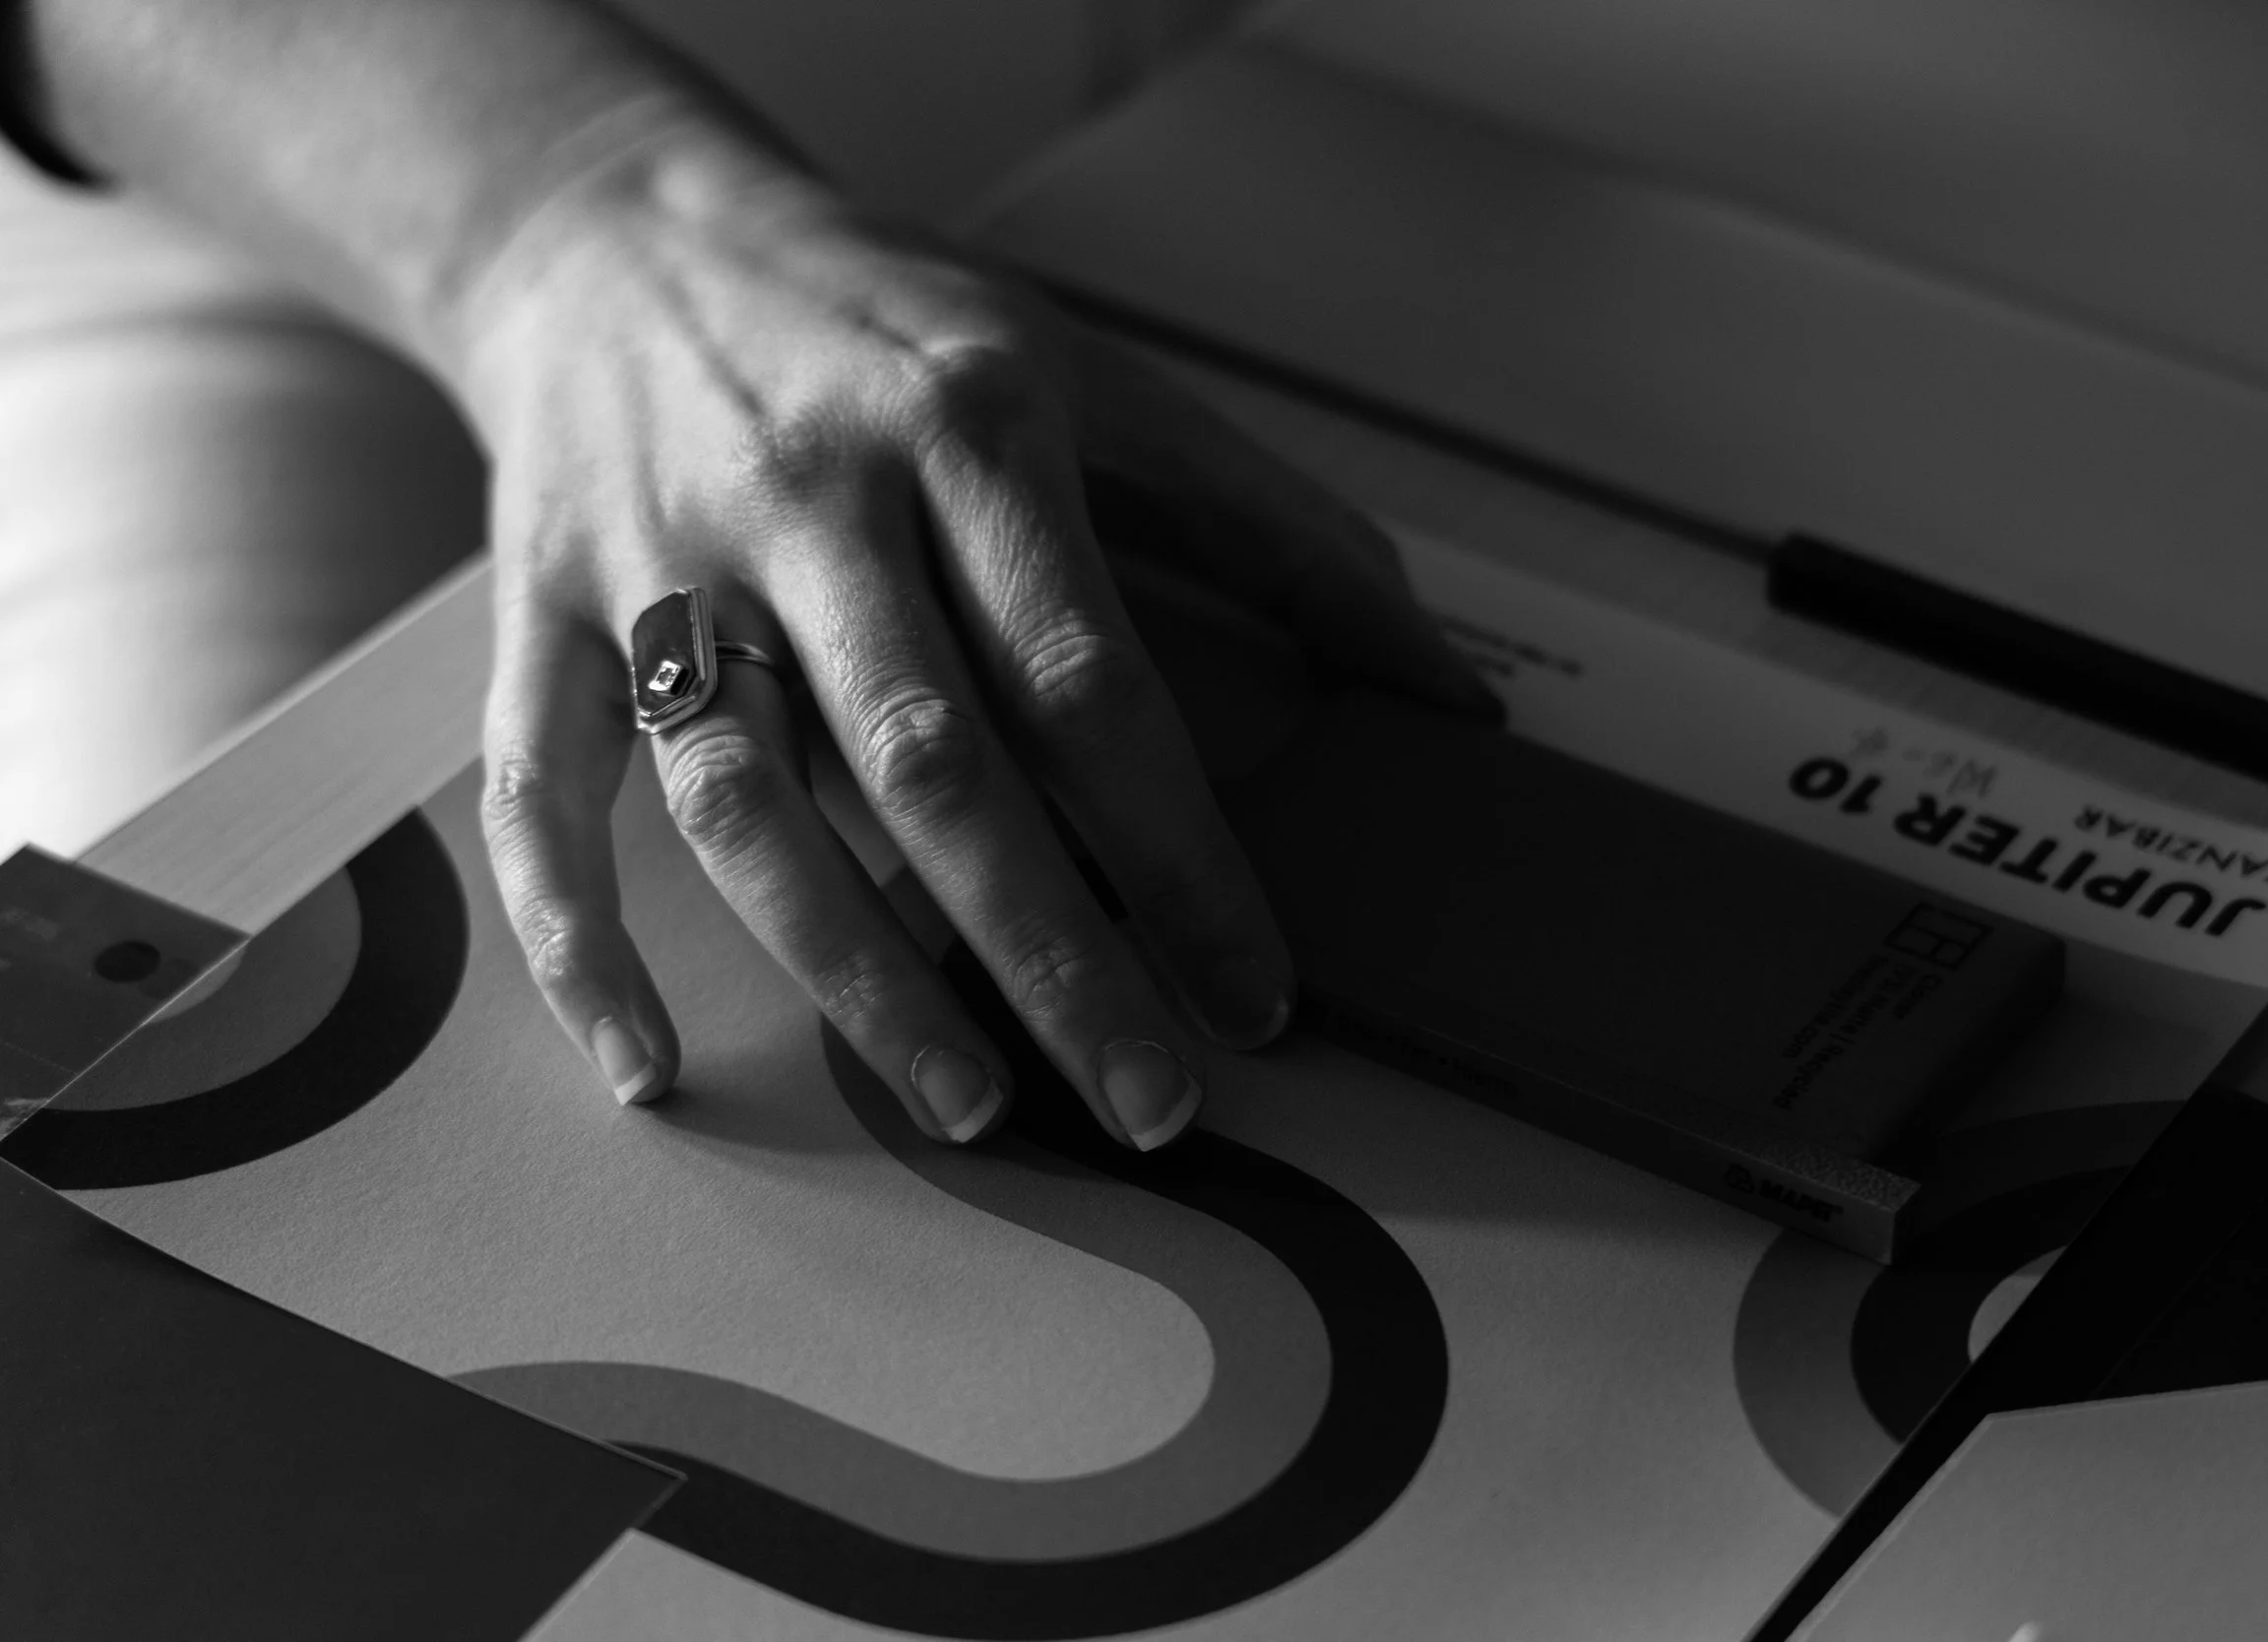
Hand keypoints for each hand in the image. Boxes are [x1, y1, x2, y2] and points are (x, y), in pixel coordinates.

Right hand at [457, 123, 1487, 1147]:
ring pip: (748, 803)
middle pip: (932, 766)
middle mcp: (809, 499)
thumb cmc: (888, 322)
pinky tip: (649, 1062)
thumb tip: (1443, 686)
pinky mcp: (537, 614)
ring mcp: (656, 563)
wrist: (612, 227)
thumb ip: (1273, 524)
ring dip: (857, 974)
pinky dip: (574, 941)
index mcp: (967, 428)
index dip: (1183, 854)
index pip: (1090, 680)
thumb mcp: (1095, 372)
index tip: (1258, 995)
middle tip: (1148, 1104)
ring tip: (970, 1107)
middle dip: (1052, 955)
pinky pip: (536, 795)